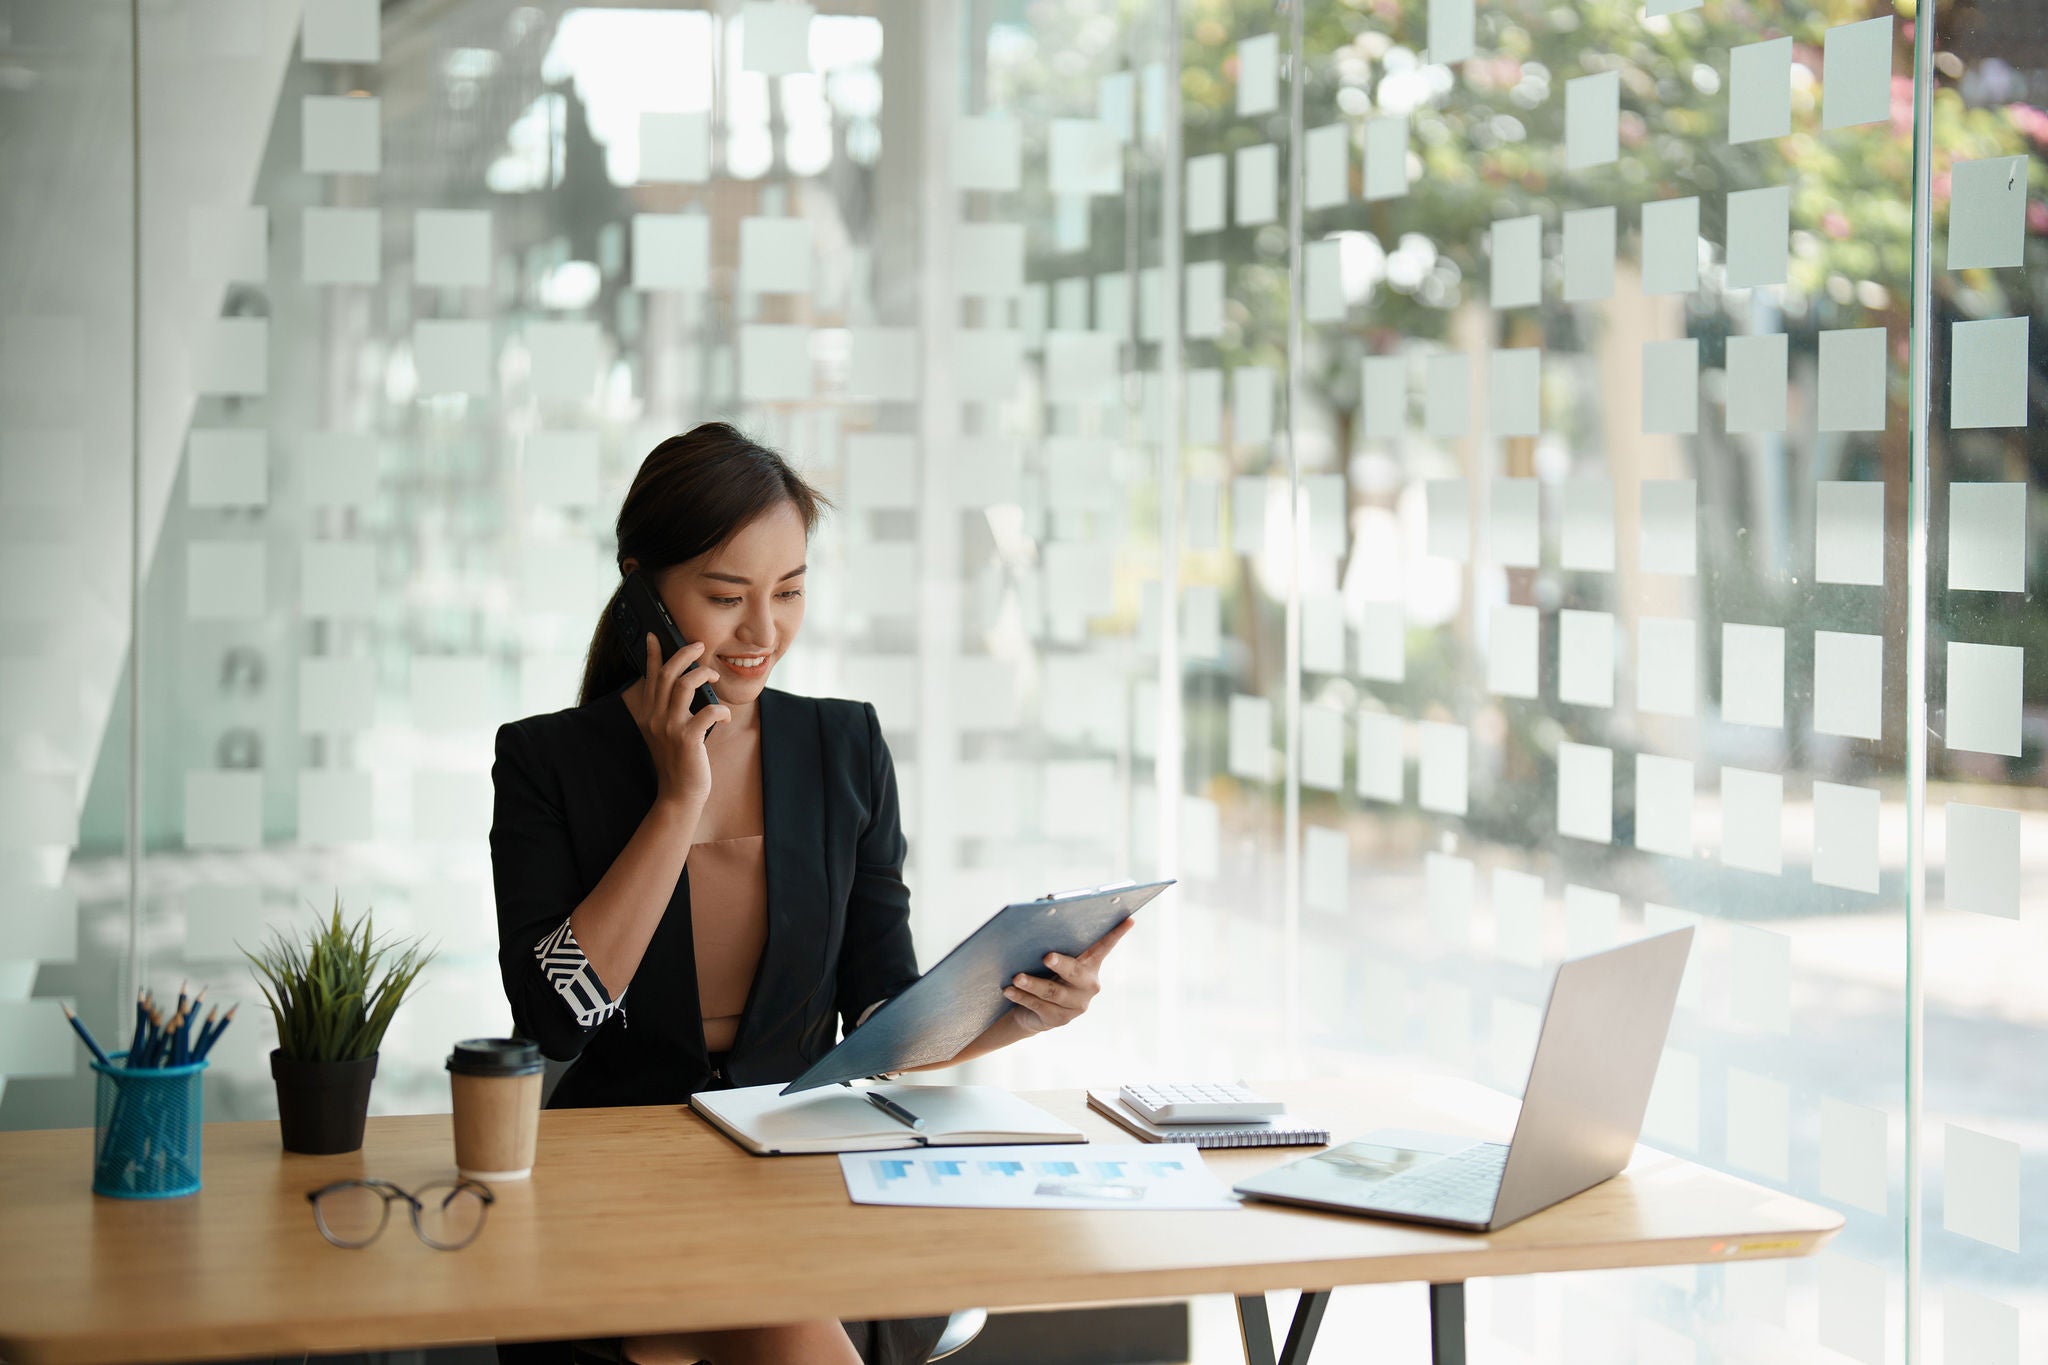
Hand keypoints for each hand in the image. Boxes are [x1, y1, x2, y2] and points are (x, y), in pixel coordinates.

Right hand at [635, 633, 729, 807]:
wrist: (679, 793)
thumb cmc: (678, 761)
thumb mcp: (666, 732)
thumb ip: (667, 710)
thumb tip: (681, 684)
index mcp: (647, 714)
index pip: (649, 677)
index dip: (652, 655)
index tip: (655, 635)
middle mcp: (654, 718)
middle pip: (666, 674)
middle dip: (683, 654)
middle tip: (699, 645)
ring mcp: (669, 728)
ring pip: (683, 686)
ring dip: (702, 675)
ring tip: (714, 675)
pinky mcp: (687, 739)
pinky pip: (707, 711)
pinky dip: (720, 709)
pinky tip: (724, 715)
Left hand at [1001, 917, 1135, 1034]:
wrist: (1031, 1011)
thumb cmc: (1042, 972)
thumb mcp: (1048, 952)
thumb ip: (1051, 931)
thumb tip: (1044, 902)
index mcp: (1090, 964)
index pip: (1105, 946)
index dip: (1117, 933)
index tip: (1128, 919)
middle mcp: (1089, 985)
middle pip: (1075, 973)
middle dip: (1061, 964)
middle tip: (1046, 956)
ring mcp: (1076, 1005)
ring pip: (1053, 992)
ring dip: (1033, 983)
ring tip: (1016, 976)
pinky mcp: (1059, 1020)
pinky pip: (1039, 1007)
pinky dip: (1022, 997)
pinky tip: (1009, 990)